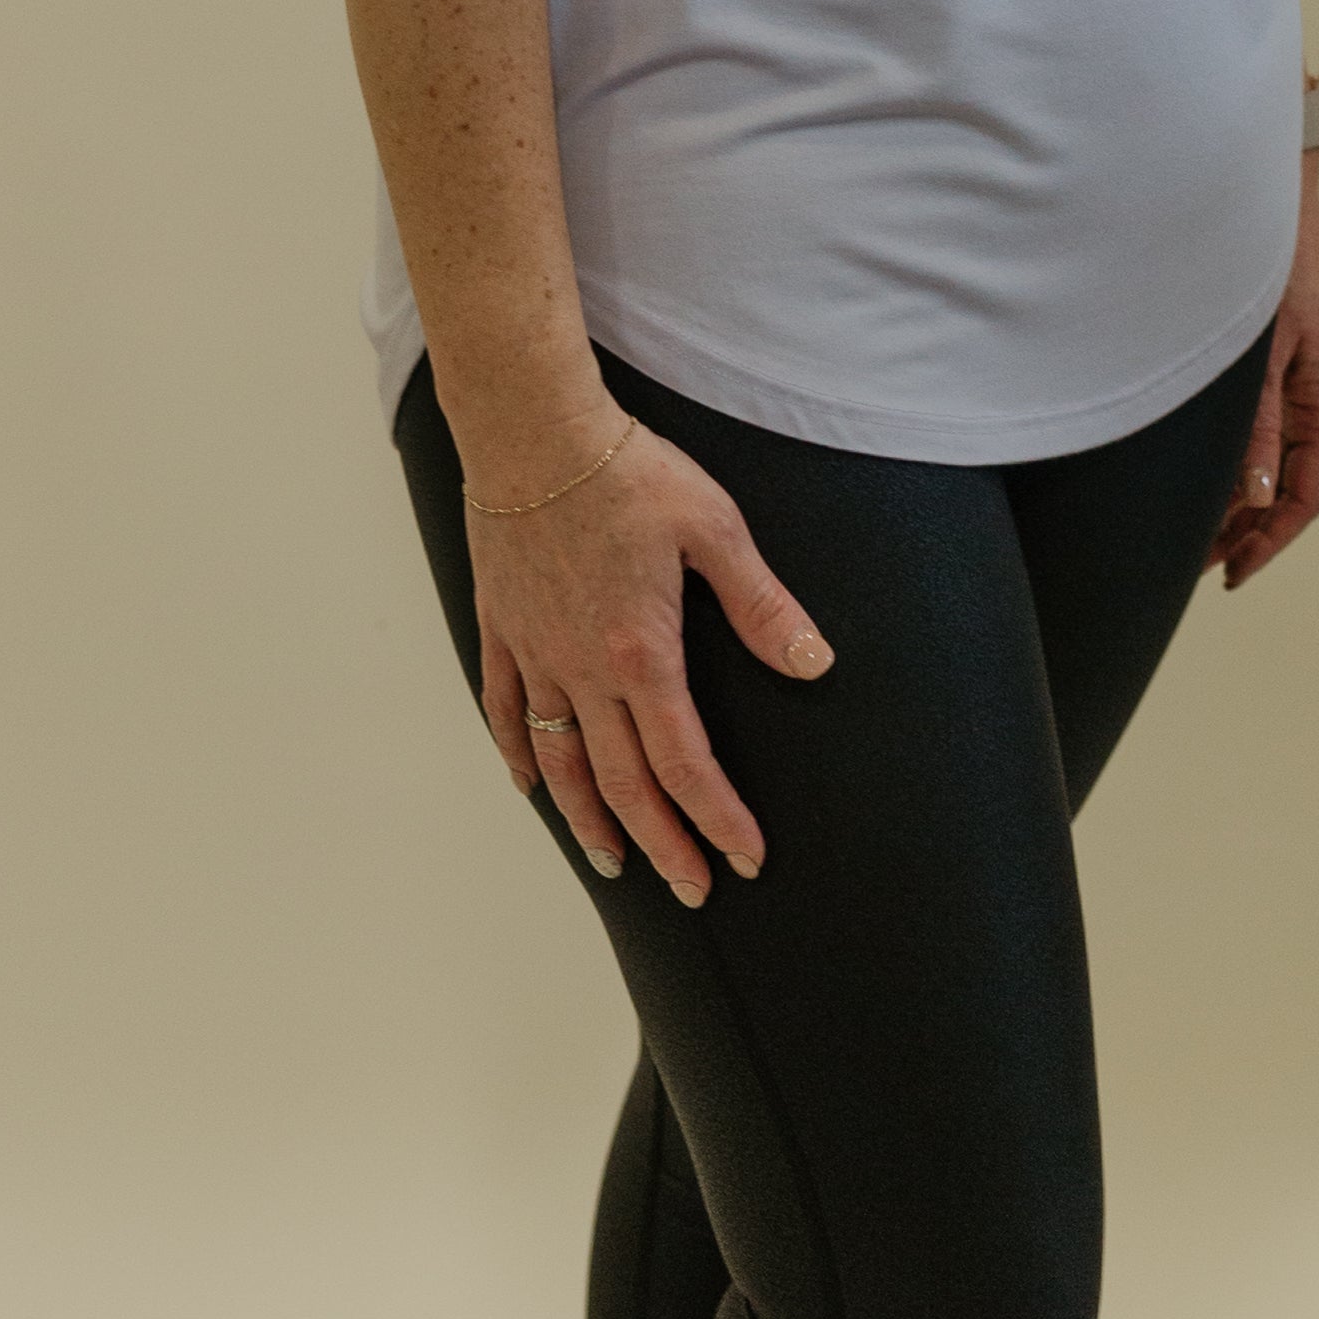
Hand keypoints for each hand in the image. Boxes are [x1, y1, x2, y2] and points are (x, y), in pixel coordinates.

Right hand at [473, 418, 832, 902]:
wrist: (531, 430)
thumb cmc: (627, 471)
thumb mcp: (714, 529)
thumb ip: (762, 605)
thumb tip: (815, 663)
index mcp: (642, 654)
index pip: (686, 764)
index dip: (718, 819)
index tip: (746, 859)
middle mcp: (583, 670)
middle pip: (624, 783)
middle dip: (664, 844)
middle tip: (693, 889)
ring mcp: (536, 653)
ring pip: (560, 762)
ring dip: (590, 821)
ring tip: (616, 863)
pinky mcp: (503, 628)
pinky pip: (505, 709)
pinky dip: (520, 756)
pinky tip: (533, 786)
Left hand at [1212, 170, 1318, 588]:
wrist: (1262, 199)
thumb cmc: (1267, 264)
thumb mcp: (1258, 352)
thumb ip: (1255, 425)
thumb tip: (1252, 497)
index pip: (1304, 497)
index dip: (1267, 542)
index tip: (1230, 574)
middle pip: (1287, 488)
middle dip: (1245, 531)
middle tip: (1195, 565)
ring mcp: (1300, 383)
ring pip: (1272, 463)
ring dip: (1237, 501)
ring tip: (1191, 533)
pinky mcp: (1278, 365)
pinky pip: (1262, 433)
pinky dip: (1234, 463)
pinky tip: (1202, 476)